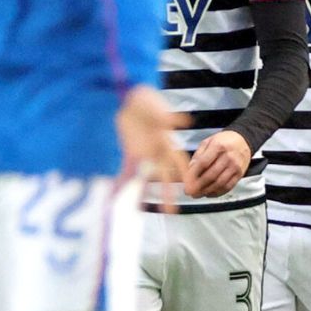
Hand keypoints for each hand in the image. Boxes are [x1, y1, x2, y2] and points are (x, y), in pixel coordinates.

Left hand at [117, 86, 190, 208]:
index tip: (192, 187)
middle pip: (164, 177)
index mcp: (166, 142)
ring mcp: (143, 154)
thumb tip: (185, 121)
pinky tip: (119, 195)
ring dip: (143, 193)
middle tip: (172, 213)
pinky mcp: (129, 152)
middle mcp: (156, 151)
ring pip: (145, 177)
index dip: (186, 174)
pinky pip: (127, 170)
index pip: (179, 162)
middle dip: (168, 194)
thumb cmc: (147, 101)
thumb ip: (167, 117)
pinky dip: (123, 182)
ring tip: (140, 210)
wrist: (129, 97)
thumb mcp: (157, 108)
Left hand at [185, 130, 251, 197]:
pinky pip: (228, 187)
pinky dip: (217, 193)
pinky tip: (209, 193)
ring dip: (206, 191)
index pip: (203, 163)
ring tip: (197, 194)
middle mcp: (228, 157)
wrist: (243, 140)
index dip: (193, 174)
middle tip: (189, 191)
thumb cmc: (224, 140)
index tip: (186, 181)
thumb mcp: (208, 141)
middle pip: (211, 175)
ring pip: (219, 183)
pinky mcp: (239, 174)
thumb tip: (190, 169)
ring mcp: (235, 166)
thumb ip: (198, 155)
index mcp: (218, 146)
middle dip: (198, 186)